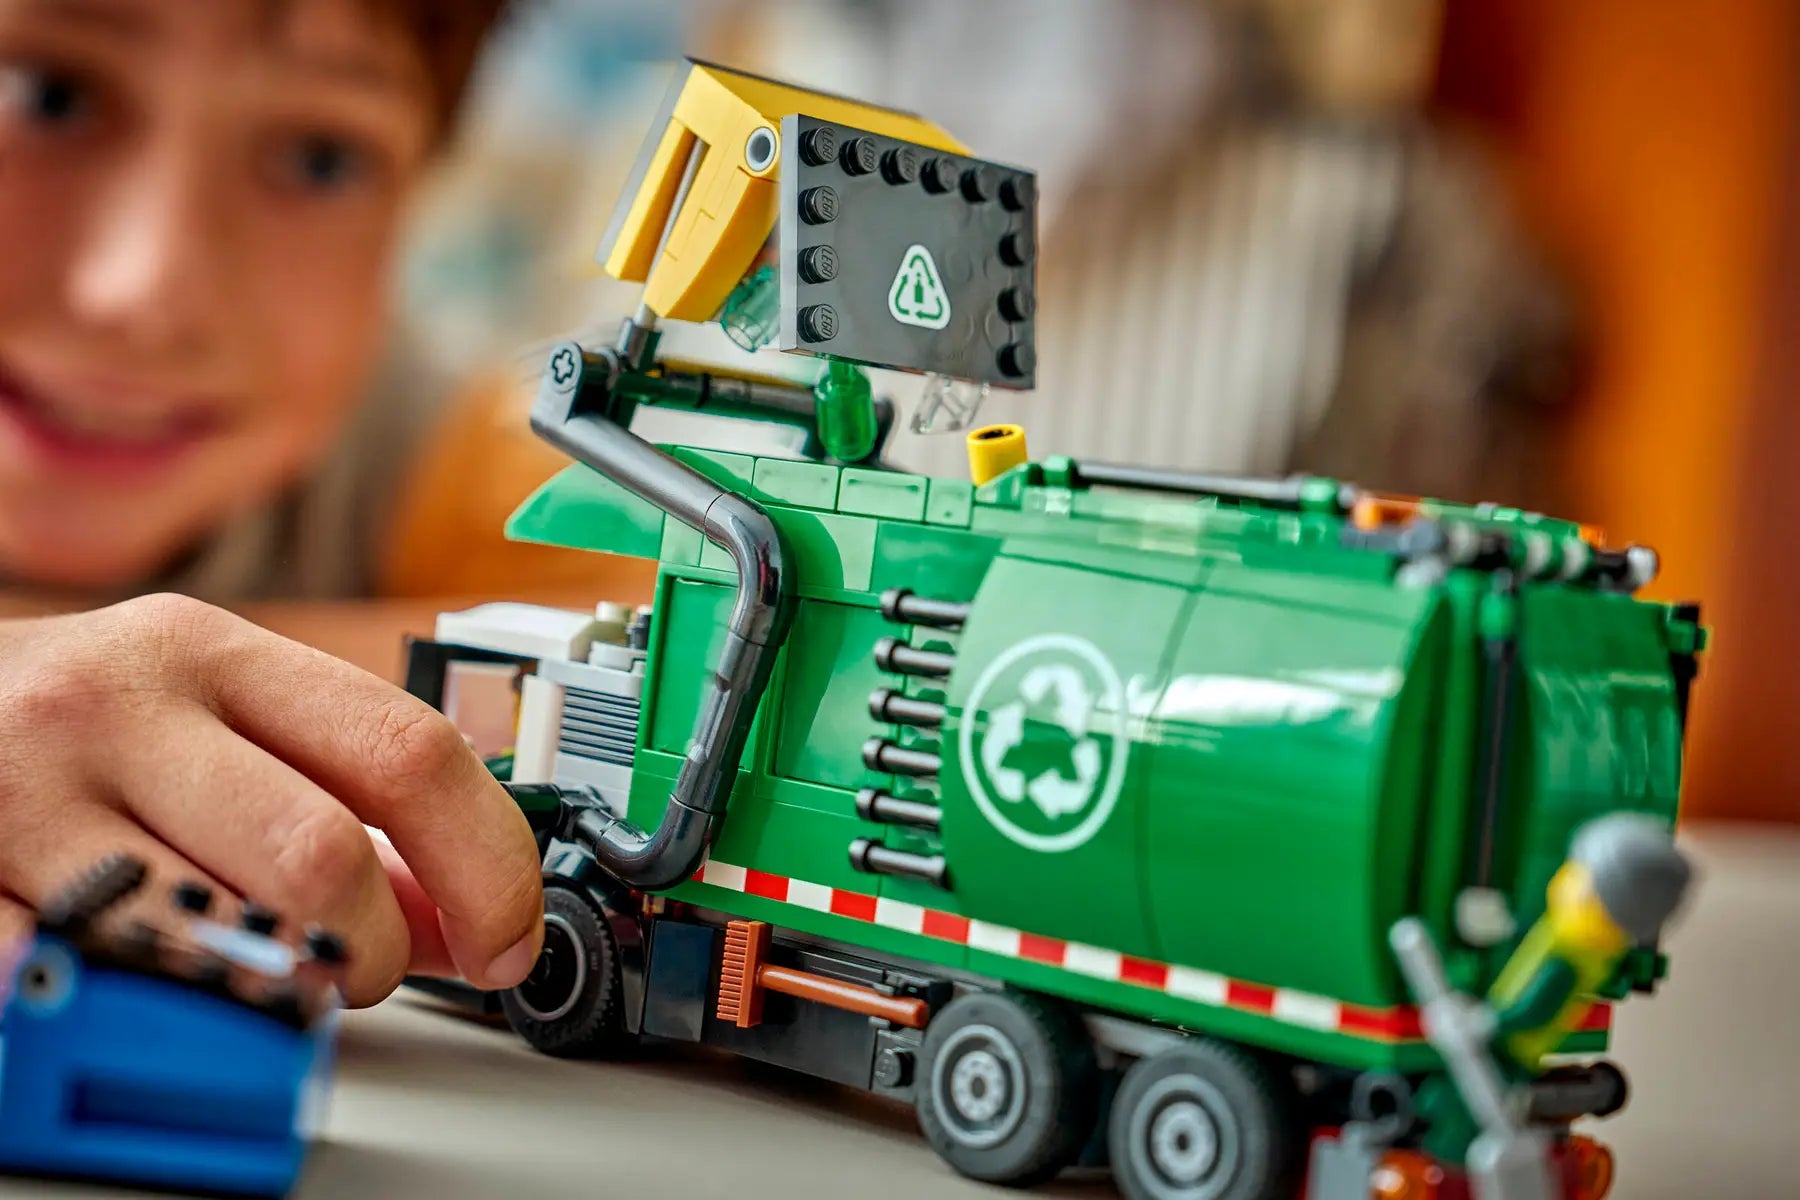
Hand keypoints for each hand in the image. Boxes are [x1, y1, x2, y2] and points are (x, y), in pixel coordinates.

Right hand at [0, 594, 542, 1004]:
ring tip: (262, 978)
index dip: (486, 863)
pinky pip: (85, 980)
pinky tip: (152, 986)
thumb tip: (462, 915)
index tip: (506, 936)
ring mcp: (28, 793)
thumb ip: (346, 800)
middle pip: (319, 856)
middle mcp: (121, 707)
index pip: (406, 752)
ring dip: (269, 992)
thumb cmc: (80, 723)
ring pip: (211, 934)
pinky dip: (143, 1007)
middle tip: (362, 970)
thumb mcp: (216, 720)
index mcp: (215, 655)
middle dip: (371, 949)